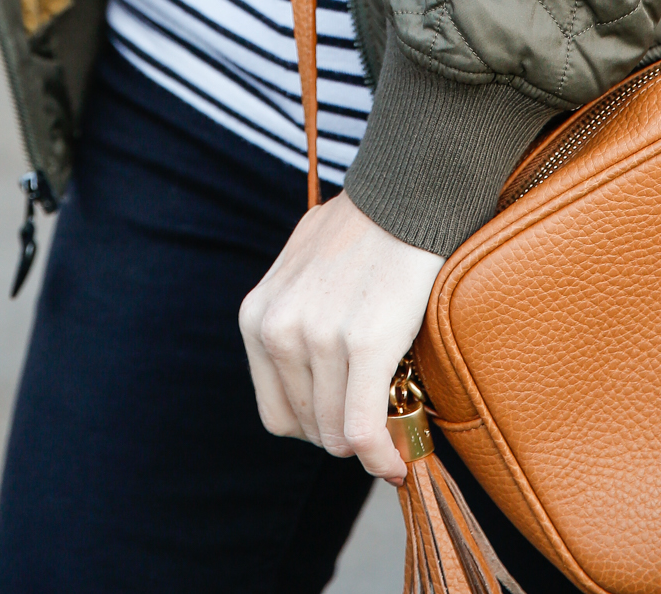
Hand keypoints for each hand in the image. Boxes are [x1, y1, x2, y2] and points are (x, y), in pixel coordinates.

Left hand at [240, 191, 442, 482]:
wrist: (403, 198)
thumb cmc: (359, 231)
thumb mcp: (298, 271)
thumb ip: (291, 318)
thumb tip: (307, 372)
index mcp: (257, 317)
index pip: (277, 414)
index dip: (315, 427)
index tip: (347, 422)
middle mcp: (278, 329)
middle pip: (309, 428)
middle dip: (346, 434)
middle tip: (379, 424)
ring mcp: (318, 337)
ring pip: (340, 435)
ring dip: (369, 444)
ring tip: (395, 430)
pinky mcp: (364, 343)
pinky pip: (365, 429)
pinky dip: (382, 456)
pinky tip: (398, 461)